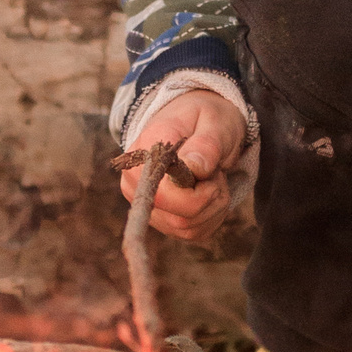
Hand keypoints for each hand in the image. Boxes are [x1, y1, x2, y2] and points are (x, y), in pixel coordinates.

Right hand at [119, 91, 245, 242]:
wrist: (197, 123)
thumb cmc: (205, 118)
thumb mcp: (214, 122)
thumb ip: (206, 144)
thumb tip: (194, 167)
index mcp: (142, 155)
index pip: (165, 196)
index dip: (199, 193)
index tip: (212, 170)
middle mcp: (136, 185)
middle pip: (180, 219)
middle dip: (211, 199)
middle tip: (216, 171)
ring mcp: (147, 205)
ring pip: (188, 229)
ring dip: (214, 207)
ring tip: (212, 177)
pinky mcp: (162, 219)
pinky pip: (193, 233)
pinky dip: (212, 215)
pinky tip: (210, 191)